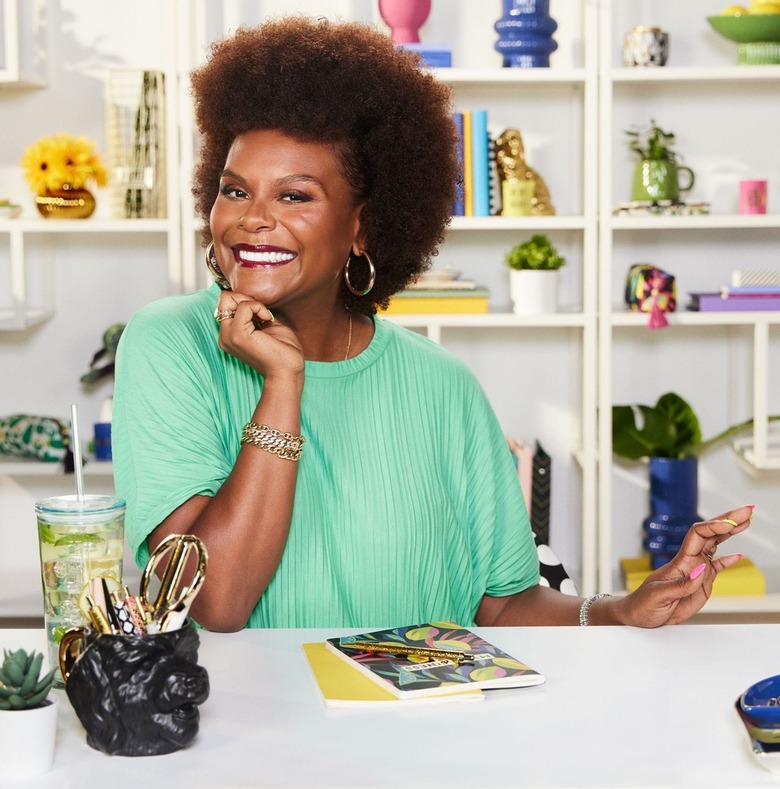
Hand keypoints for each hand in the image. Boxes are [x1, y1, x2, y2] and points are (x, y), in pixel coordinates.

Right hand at [215, 291, 303, 379]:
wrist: (288, 371)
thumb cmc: (283, 351)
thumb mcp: (267, 325)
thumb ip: (255, 312)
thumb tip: (250, 296)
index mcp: (230, 335)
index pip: (226, 304)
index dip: (245, 301)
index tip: (262, 315)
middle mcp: (225, 336)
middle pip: (224, 298)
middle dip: (245, 298)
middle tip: (262, 314)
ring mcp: (229, 335)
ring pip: (229, 298)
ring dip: (253, 303)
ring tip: (266, 319)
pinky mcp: (238, 335)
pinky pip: (244, 306)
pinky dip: (259, 308)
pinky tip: (268, 320)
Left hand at [618, 504, 753, 626]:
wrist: (640, 615)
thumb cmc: (644, 604)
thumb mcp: (659, 595)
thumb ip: (682, 584)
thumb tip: (702, 569)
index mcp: (680, 561)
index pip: (698, 535)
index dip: (714, 526)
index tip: (730, 523)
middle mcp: (690, 561)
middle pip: (710, 534)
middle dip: (728, 520)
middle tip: (747, 510)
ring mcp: (696, 570)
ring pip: (715, 545)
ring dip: (730, 533)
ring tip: (746, 521)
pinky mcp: (701, 583)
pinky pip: (717, 567)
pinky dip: (728, 560)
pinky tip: (738, 555)